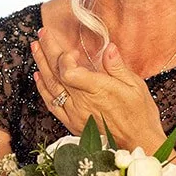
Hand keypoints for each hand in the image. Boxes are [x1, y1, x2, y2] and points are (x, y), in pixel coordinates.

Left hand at [32, 28, 166, 152]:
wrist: (137, 143)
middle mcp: (82, 102)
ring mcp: (74, 113)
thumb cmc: (140, 114)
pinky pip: (52, 104)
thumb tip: (108, 47)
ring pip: (51, 87)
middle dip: (47, 51)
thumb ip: (118, 67)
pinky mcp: (72, 122)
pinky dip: (43, 89)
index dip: (65, 58)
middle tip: (42, 33)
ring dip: (41, 65)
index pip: (69, 71)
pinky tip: (38, 76)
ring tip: (35, 47)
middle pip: (56, 74)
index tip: (72, 50)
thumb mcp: (136, 86)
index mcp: (98, 90)